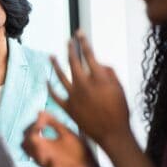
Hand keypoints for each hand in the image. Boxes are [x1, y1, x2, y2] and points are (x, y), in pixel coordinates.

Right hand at [23, 112, 95, 166]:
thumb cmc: (78, 153)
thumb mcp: (66, 134)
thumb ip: (54, 123)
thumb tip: (40, 111)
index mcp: (45, 144)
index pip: (28, 133)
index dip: (32, 125)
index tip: (41, 121)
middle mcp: (43, 153)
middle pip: (24, 143)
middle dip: (30, 134)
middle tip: (40, 127)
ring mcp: (48, 163)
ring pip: (32, 155)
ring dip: (35, 147)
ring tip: (44, 140)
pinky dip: (50, 162)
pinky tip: (55, 157)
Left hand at [49, 30, 131, 147]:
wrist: (113, 134)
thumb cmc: (120, 110)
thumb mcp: (120, 87)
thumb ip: (109, 72)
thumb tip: (98, 63)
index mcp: (98, 77)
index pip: (88, 54)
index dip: (83, 41)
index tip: (79, 33)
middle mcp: (83, 84)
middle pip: (73, 62)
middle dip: (70, 49)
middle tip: (68, 41)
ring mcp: (74, 96)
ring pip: (60, 76)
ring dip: (55, 65)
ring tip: (51, 56)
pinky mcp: (68, 108)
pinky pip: (55, 95)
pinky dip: (50, 88)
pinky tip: (46, 80)